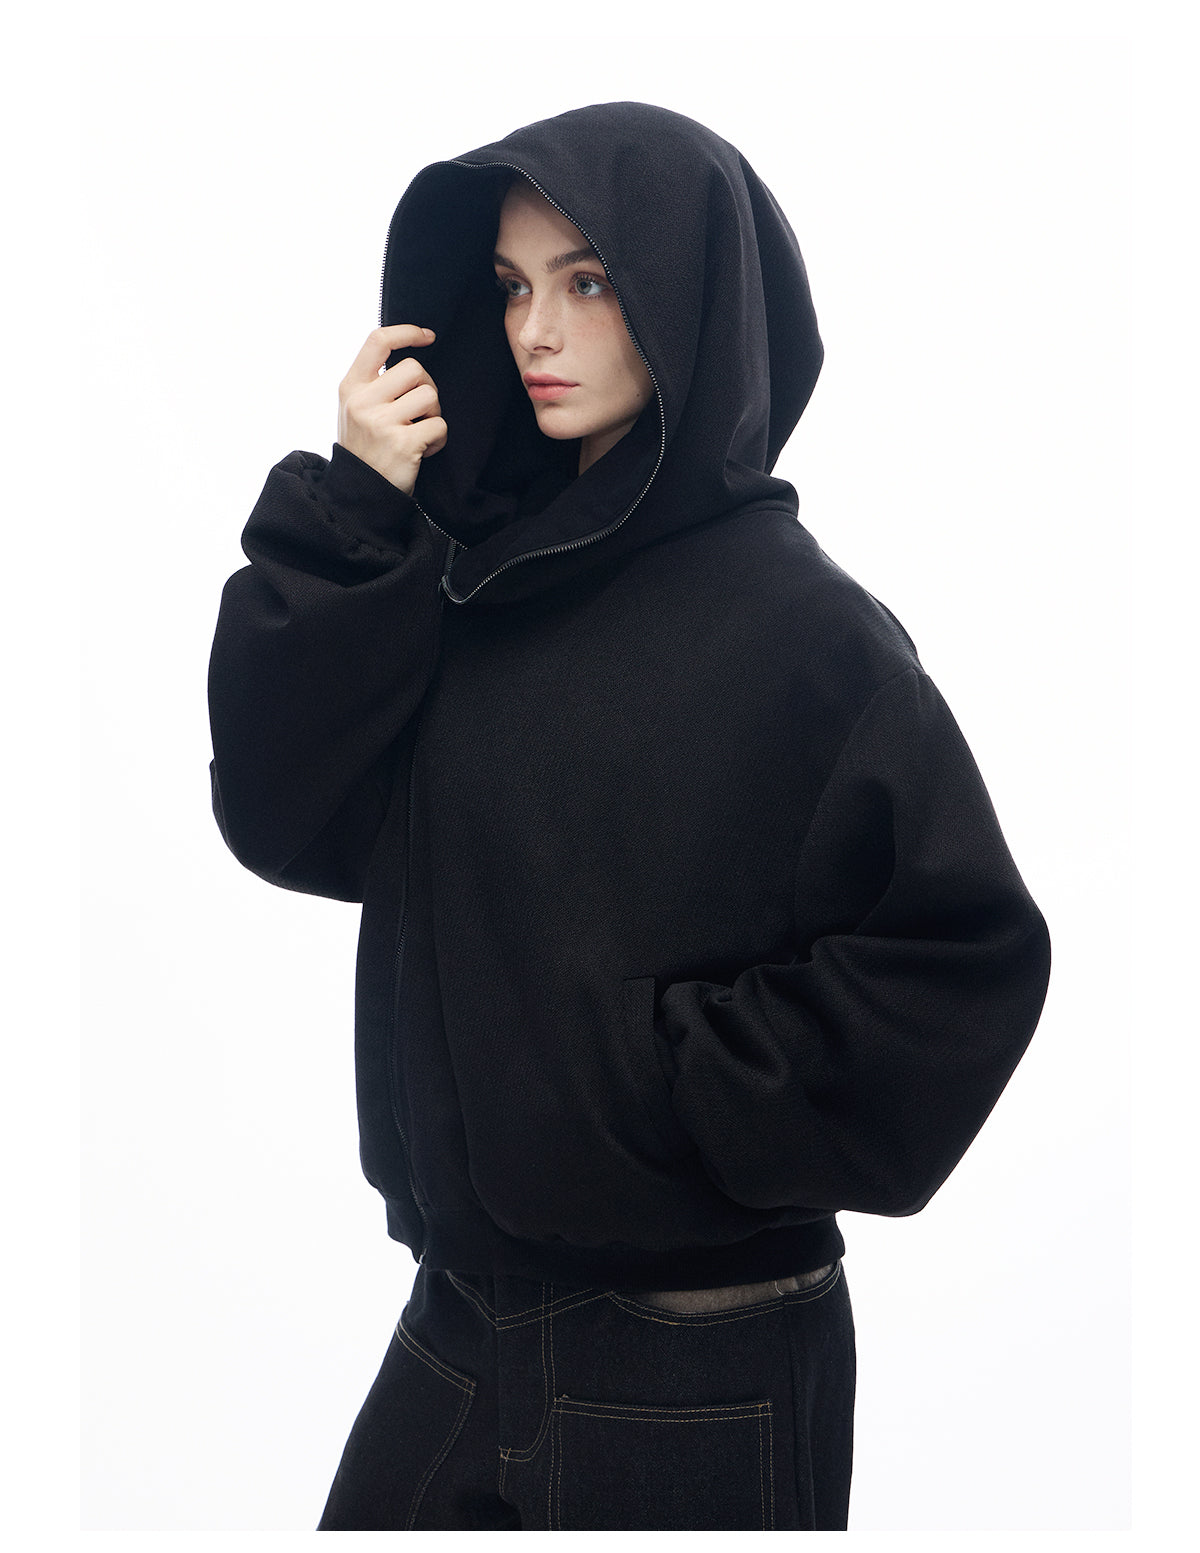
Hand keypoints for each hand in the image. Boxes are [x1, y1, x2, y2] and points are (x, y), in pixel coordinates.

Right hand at [337, 325, 446, 495]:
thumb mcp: (354, 410)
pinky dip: (438, 439)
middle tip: (419, 411)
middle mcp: (363, 401)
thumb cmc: (364, 450)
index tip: (427, 336)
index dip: (406, 332)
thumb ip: (373, 384)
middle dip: (426, 388)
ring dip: (433, 414)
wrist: (358, 496)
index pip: (378, 341)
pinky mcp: (403, 444)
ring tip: (419, 432)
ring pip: (430, 396)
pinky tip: (423, 451)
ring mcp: (382, 422)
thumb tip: (408, 356)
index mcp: (350, 387)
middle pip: (415, 369)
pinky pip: (439, 425)